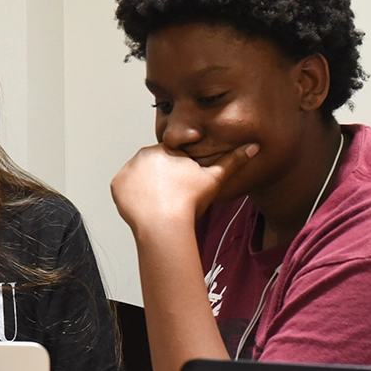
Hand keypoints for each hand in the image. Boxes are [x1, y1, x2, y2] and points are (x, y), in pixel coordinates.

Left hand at [111, 142, 257, 236]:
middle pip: (154, 167)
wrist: (164, 224)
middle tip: (171, 198)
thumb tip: (253, 147)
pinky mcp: (116, 186)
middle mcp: (142, 154)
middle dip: (162, 179)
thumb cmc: (189, 202)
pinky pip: (124, 189)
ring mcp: (127, 170)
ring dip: (146, 187)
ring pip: (139, 177)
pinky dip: (132, 197)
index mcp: (165, 149)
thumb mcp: (215, 179)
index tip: (183, 189)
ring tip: (159, 203)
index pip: (172, 159)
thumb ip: (233, 160)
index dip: (180, 175)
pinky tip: (145, 206)